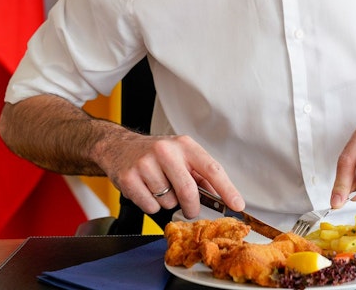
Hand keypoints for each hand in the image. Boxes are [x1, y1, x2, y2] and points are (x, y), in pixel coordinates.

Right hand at [95, 131, 244, 218]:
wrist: (118, 147)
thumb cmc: (155, 155)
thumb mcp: (181, 156)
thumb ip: (200, 175)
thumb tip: (221, 198)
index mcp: (184, 145)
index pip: (212, 169)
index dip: (227, 189)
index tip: (237, 205)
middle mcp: (166, 151)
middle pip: (189, 191)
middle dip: (192, 207)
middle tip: (190, 210)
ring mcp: (146, 163)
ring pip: (168, 201)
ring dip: (167, 203)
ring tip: (159, 188)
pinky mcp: (130, 177)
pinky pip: (150, 206)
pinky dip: (151, 205)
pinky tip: (146, 190)